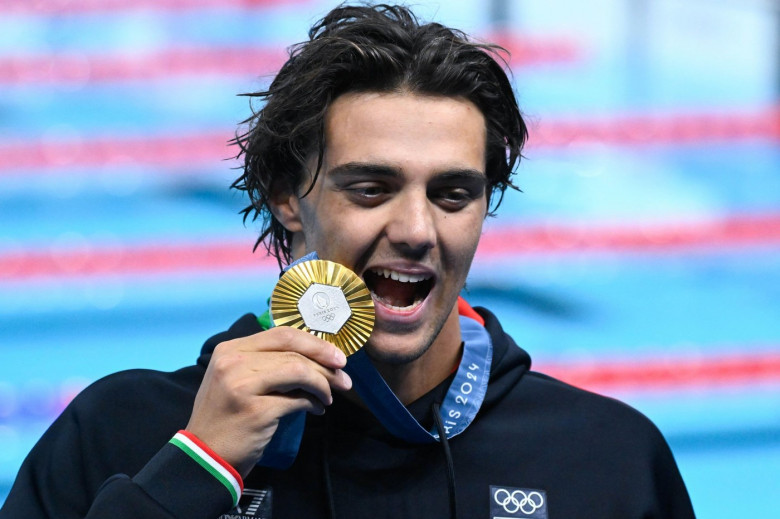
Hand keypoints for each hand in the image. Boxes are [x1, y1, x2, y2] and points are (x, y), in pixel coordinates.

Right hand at [185, 326, 351, 476]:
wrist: (206, 456)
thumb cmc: (226, 417)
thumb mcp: (237, 379)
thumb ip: (266, 362)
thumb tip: (315, 356)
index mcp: (230, 349)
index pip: (283, 334)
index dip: (315, 343)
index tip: (337, 357)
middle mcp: (234, 362)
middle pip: (294, 352)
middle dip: (325, 364)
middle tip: (343, 379)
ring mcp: (243, 385)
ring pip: (299, 371)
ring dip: (322, 385)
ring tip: (328, 398)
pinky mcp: (256, 410)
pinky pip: (297, 399)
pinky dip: (313, 403)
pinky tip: (317, 409)